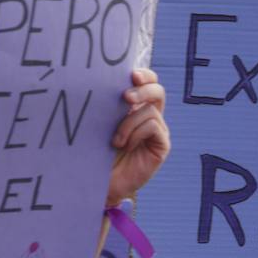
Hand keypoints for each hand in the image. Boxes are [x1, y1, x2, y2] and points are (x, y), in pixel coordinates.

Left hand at [107, 68, 169, 205]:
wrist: (100, 183)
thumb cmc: (95, 152)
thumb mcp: (100, 124)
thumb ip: (108, 104)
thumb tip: (102, 80)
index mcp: (136, 107)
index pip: (147, 82)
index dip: (144, 75)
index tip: (131, 75)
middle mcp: (149, 116)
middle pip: (157, 90)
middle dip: (143, 89)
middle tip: (125, 97)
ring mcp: (157, 131)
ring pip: (151, 111)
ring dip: (129, 123)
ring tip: (115, 141)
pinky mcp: (162, 146)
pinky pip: (154, 126)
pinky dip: (136, 133)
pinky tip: (125, 146)